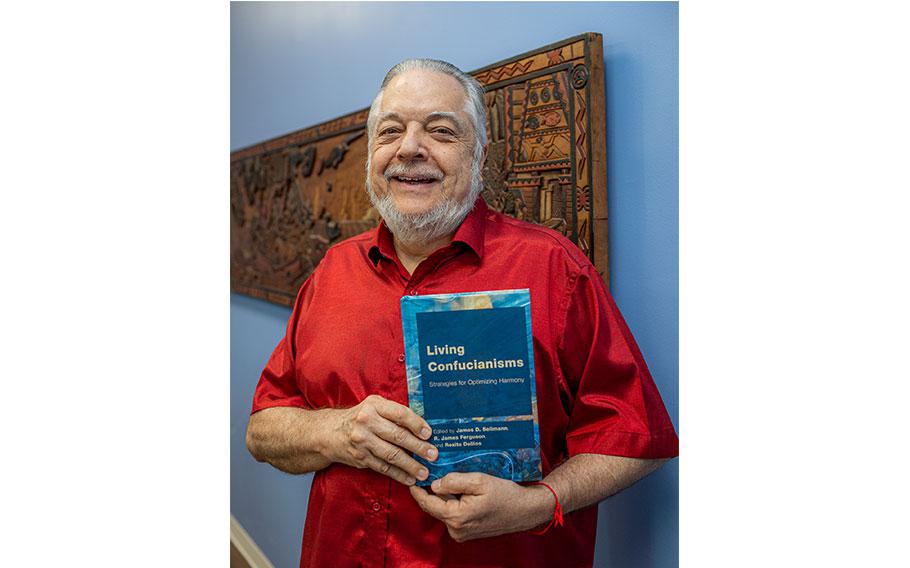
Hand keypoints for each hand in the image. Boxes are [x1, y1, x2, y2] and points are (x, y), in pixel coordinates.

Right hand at [327, 395, 437, 484]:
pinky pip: (383, 468)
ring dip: (410, 465)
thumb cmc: (360, 417)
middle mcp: (367, 422)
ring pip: (392, 455)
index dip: (416, 424)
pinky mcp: (361, 458)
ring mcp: (363, 441)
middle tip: (433, 455)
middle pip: (398, 436)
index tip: (429, 434)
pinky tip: (410, 479)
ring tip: (424, 472)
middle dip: (418, 447)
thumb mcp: (374, 406)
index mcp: (374, 406)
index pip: (400, 414)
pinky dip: (398, 474)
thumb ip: (394, 413)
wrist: (329, 432)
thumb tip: (422, 426)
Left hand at [409, 473, 553, 541]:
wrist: (525, 511)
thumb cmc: (505, 494)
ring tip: (447, 478)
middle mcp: (456, 530)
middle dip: (430, 491)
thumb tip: (434, 484)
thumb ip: (454, 481)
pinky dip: (453, 503)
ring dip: (443, 497)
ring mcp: (462, 533)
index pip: (427, 503)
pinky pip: (453, 516)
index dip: (417, 490)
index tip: (411, 477)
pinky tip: (460, 491)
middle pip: (434, 507)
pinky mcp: (467, 533)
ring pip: (444, 511)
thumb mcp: (479, 481)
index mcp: (456, 517)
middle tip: (428, 472)